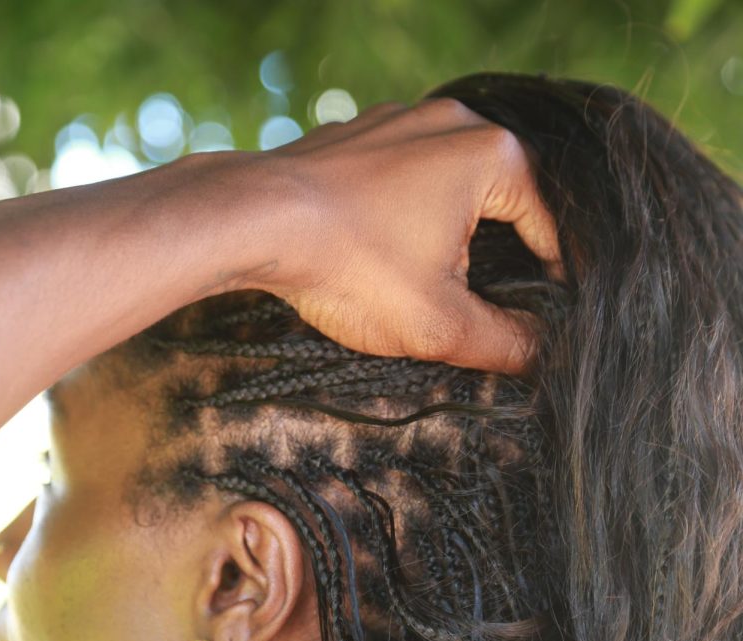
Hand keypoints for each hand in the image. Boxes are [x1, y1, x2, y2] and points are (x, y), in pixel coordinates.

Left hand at [260, 98, 562, 372]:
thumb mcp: (439, 324)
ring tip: (431, 288)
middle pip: (503, 205)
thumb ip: (504, 342)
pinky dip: (407, 217)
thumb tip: (542, 354)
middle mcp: (452, 122)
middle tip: (482, 312)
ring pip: (451, 189)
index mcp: (492, 155)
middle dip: (498, 260)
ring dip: (450, 239)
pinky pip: (404, 179)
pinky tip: (386, 257)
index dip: (551, 282)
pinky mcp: (358, 137)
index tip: (538, 323)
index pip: (550, 228)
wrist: (254, 222)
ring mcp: (400, 122)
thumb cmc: (352, 268)